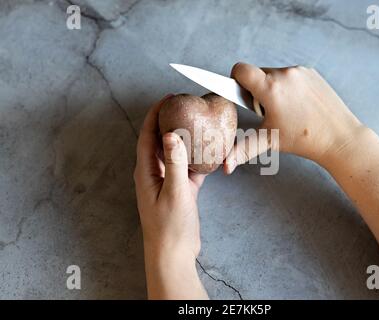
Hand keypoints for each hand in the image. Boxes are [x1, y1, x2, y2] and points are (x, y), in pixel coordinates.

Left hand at [134, 95, 207, 298]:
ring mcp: (168, 182)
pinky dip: (197, 160)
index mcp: (146, 172)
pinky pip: (188, 169)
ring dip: (185, 140)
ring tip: (198, 125)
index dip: (155, 115)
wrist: (173, 254)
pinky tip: (209, 154)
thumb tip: (171, 135)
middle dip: (170, 122)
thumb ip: (175, 163)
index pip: (148, 136)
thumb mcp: (175, 193)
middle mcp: (154, 174)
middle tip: (185, 107)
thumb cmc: (169, 228)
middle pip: (160, 141)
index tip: (168, 98)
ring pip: (176, 154)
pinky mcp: (180, 191)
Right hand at [224, 62, 364, 172]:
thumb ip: (242, 149)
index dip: (235, 80)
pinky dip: (289, 86)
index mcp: (270, 88)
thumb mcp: (268, 141)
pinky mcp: (312, 73)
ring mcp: (300, 72)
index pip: (240, 69)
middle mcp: (284, 75)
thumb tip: (225, 166)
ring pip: (274, 74)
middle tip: (269, 112)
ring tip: (286, 110)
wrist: (338, 137)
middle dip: (257, 90)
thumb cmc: (303, 139)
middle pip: (257, 73)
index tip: (241, 93)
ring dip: (273, 88)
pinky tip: (299, 105)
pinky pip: (291, 75)